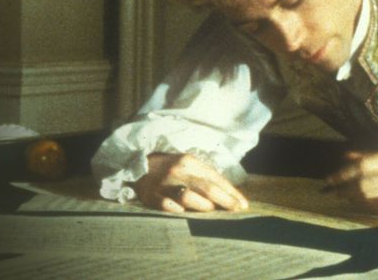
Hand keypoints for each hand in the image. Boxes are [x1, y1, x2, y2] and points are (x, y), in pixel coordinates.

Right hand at [133, 152, 249, 211]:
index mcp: (189, 161)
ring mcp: (164, 184)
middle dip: (225, 201)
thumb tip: (228, 194)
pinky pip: (168, 206)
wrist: (135, 166)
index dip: (231, 192)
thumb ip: (204, 177)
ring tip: (212, 211)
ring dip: (204, 206)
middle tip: (237, 210)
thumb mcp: (186, 165)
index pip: (215, 178)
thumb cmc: (167, 168)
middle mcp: (178, 171)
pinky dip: (179, 211)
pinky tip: (186, 214)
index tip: (242, 204)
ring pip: (189, 197)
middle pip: (207, 188)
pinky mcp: (151, 196)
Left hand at [324, 146, 377, 215]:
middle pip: (364, 184)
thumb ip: (375, 153)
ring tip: (342, 196)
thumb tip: (348, 156)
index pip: (364, 166)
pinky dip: (367, 205)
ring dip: (352, 198)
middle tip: (331, 189)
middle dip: (343, 187)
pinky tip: (359, 203)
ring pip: (370, 198)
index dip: (343, 173)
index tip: (330, 177)